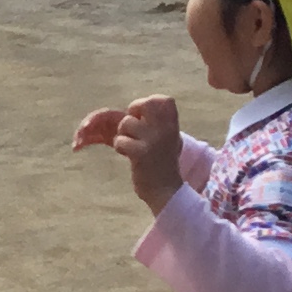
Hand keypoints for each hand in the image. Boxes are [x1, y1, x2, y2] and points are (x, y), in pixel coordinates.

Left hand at [77, 94, 184, 210]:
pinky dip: (120, 147)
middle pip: (145, 103)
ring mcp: (154, 140)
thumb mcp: (166, 140)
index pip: (163, 100)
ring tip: (130, 147)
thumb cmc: (162, 165)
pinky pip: (120, 140)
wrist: (166, 192)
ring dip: (123, 134)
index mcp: (172, 125)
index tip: (141, 115)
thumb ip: (155, 124)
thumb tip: (134, 111)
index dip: (146, 103)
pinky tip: (128, 155)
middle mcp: (165, 129)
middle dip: (132, 111)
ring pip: (126, 123)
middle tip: (131, 127)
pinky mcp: (141, 153)